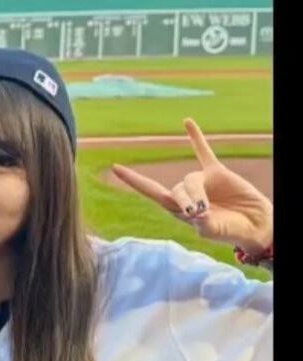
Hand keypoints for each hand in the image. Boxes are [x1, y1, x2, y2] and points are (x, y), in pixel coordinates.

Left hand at [112, 118, 271, 254]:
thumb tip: (197, 211)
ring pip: (191, 179)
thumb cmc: (229, 231)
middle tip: (201, 212)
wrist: (253, 224)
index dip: (134, 180)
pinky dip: (196, 137)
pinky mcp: (217, 173)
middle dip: (188, 200)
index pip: (150, 191)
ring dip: (197, 192)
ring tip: (207, 208)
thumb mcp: (212, 231)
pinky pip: (204, 151)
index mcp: (176, 208)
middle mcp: (185, 193)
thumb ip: (203, 223)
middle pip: (176, 189)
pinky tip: (187, 121)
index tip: (115, 167)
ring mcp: (200, 181)